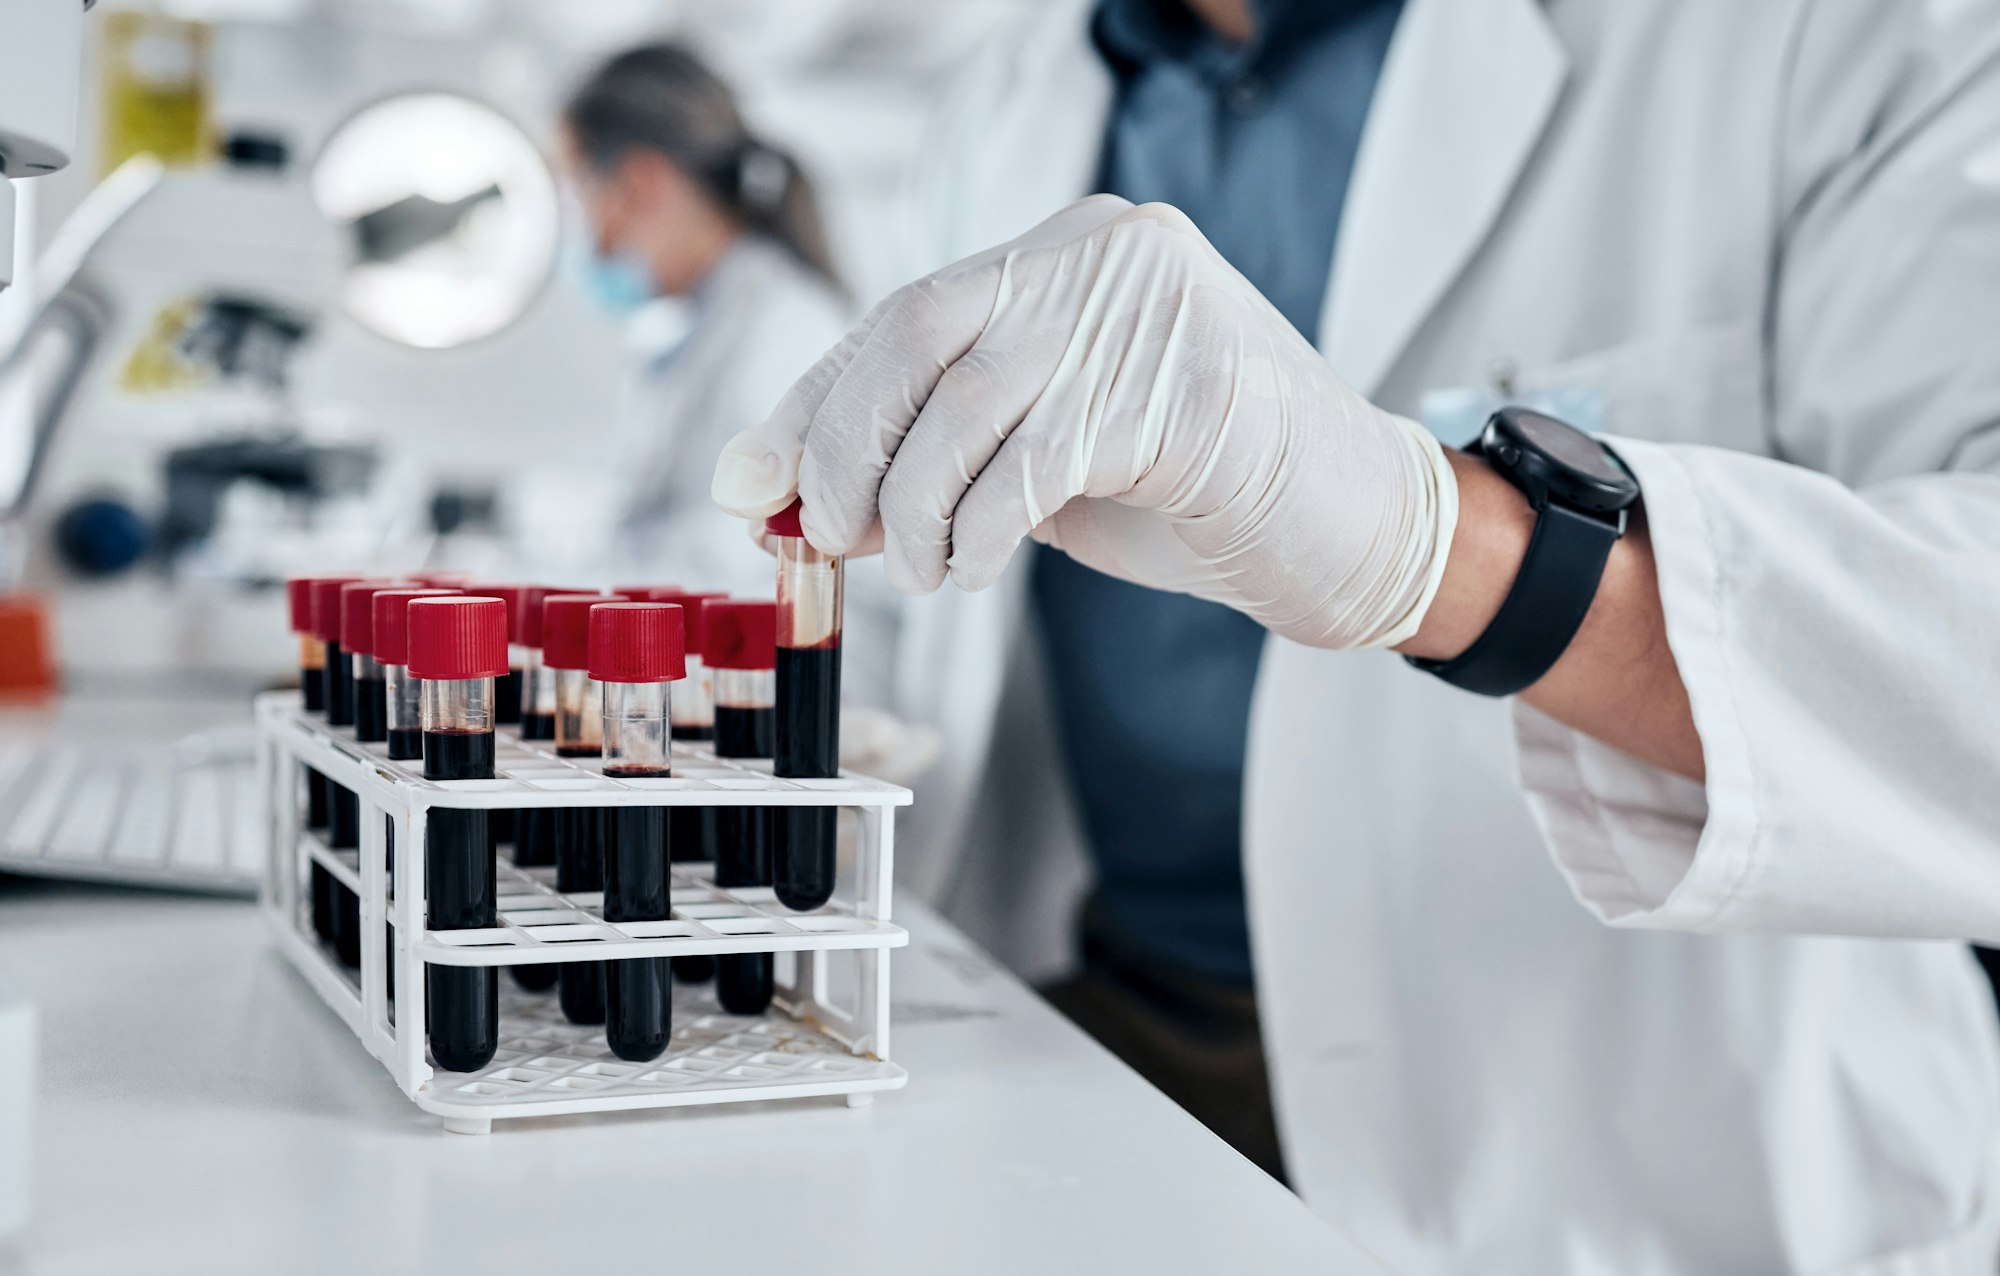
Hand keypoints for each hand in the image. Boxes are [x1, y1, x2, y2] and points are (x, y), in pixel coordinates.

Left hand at [713, 195, 1458, 648]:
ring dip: (913, 506)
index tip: (749, 481)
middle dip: (843, 445)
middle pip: (916, 329)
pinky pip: (1037, 459)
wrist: (1363, 533)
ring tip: (923, 573)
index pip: (904, 313)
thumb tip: (800, 496)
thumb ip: (943, 460)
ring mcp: (1152, 309)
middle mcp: (1106, 253)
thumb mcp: (1046, 469)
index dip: (814, 402)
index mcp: (1070, 253)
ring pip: (967, 401)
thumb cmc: (1204, 498)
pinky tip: (972, 573)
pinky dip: (981, 529)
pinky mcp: (1190, 387)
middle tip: (822, 535)